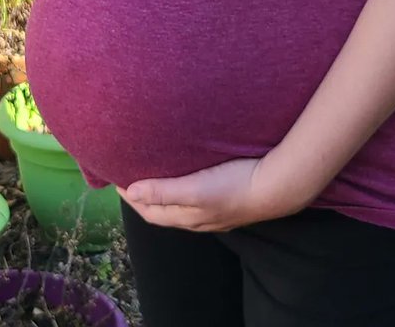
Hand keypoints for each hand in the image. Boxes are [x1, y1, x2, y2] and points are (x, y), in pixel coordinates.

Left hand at [119, 155, 300, 231]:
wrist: (277, 188)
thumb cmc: (234, 185)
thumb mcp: (196, 188)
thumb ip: (164, 192)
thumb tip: (131, 191)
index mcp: (188, 217)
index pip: (150, 212)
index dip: (132, 198)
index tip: (117, 179)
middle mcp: (198, 220)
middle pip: (163, 211)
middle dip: (144, 197)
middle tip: (131, 175)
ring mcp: (214, 213)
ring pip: (179, 206)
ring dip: (163, 194)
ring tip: (153, 175)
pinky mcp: (226, 201)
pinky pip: (195, 200)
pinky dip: (181, 191)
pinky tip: (186, 178)